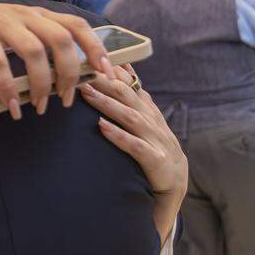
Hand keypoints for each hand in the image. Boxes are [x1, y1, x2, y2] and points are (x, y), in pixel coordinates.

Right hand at [0, 0, 115, 119]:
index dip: (96, 47)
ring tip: (38, 106)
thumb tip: (67, 76)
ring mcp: (2, 23)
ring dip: (40, 83)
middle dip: (69, 73)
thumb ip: (40, 43)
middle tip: (65, 99)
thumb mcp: (18, 29)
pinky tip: (11, 106)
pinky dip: (7, 87)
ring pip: (34, 51)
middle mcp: (25, 15)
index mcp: (38, 15)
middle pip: (61, 39)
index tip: (106, 73)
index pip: (77, 25)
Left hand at [79, 66, 187, 246]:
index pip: (133, 89)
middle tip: (82, 70)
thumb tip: (124, 75)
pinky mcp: (160, 165)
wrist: (171, 195)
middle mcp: (157, 126)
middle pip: (130, 98)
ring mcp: (160, 144)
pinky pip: (137, 148)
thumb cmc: (152, 161)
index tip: (95, 59)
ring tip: (87, 93)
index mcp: (152, 117)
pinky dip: (119, 135)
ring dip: (108, 104)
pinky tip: (102, 126)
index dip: (115, 73)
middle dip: (106, 83)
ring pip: (132, 118)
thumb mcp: (143, 131)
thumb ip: (134, 105)